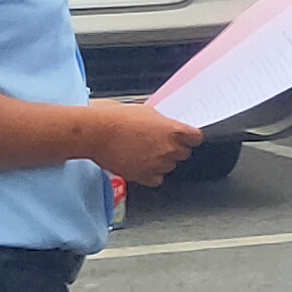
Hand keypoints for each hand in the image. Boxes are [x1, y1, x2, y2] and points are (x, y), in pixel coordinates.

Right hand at [78, 102, 201, 183]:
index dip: (189, 137)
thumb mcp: (145, 111)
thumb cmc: (115, 118)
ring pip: (170, 167)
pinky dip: (150, 174)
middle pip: (184, 153)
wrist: (94, 133)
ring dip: (161, 161)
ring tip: (144, 152)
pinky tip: (141, 165)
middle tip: (158, 143)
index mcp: (173, 130)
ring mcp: (157, 164)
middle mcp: (169, 149)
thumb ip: (161, 122)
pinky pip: (156, 179)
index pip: (196, 138)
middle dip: (174, 149)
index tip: (185, 138)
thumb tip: (165, 126)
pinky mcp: (142, 176)